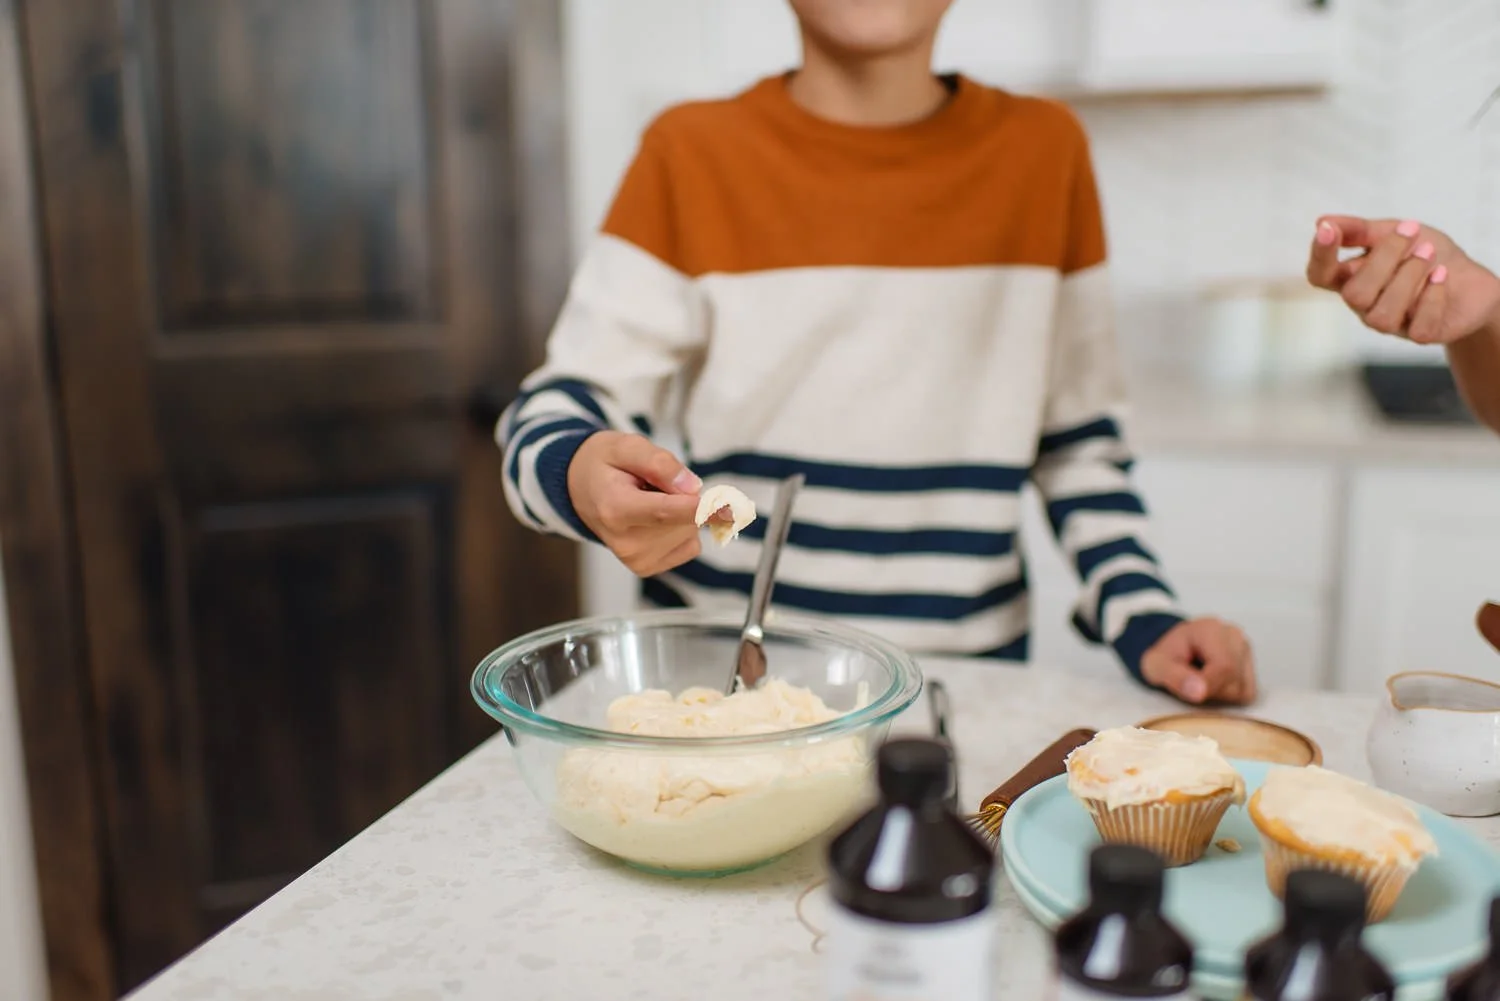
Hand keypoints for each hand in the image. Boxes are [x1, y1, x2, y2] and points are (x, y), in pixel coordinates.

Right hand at [567, 431, 703, 576]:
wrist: (581, 490)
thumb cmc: (603, 466)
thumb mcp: (626, 446)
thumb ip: (659, 462)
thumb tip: (692, 487)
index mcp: (616, 509)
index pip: (666, 512)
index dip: (701, 509)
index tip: (729, 508)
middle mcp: (625, 541)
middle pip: (684, 520)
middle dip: (684, 497)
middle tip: (653, 484)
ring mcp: (636, 559)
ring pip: (690, 533)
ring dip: (681, 513)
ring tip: (648, 500)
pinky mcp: (647, 567)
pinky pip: (689, 545)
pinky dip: (681, 529)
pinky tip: (654, 518)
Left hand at [1140, 617, 1256, 705]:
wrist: (1172, 650)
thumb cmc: (1164, 657)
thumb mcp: (1156, 665)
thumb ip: (1175, 677)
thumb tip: (1199, 693)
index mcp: (1210, 629)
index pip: (1224, 666)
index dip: (1210, 687)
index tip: (1194, 697)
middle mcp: (1233, 636)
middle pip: (1234, 680)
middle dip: (1210, 693)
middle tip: (1188, 686)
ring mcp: (1245, 650)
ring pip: (1243, 689)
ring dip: (1219, 696)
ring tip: (1199, 683)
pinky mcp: (1250, 666)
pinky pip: (1247, 693)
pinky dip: (1229, 697)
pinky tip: (1212, 685)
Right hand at [1306, 215, 1499, 344]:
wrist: (1470, 278)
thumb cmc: (1425, 254)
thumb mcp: (1393, 231)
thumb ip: (1359, 229)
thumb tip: (1322, 222)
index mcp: (1352, 278)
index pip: (1321, 276)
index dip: (1320, 256)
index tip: (1327, 230)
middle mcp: (1365, 304)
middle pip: (1354, 295)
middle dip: (1385, 258)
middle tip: (1412, 230)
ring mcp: (1391, 323)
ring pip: (1383, 315)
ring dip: (1409, 276)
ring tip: (1429, 252)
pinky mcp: (1421, 333)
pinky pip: (1419, 327)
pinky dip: (1432, 297)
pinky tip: (1442, 276)